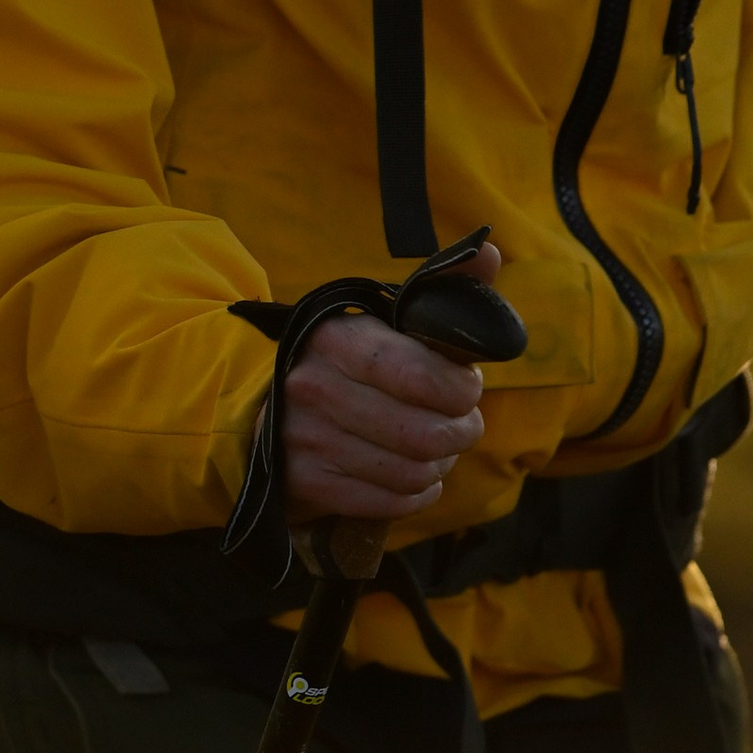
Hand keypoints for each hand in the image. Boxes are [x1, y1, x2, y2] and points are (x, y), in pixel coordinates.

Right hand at [280, 243, 497, 524]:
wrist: (264, 400)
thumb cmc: (348, 356)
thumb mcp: (386, 314)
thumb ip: (443, 284)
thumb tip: (489, 250)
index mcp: (338, 338)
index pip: (422, 377)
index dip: (461, 389)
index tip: (466, 386)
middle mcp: (315, 388)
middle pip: (426, 435)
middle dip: (461, 432)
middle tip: (462, 423)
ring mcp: (307, 439)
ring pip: (412, 472)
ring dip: (441, 464)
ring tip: (438, 448)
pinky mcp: (306, 484)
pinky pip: (390, 502)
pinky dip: (418, 493)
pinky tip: (418, 475)